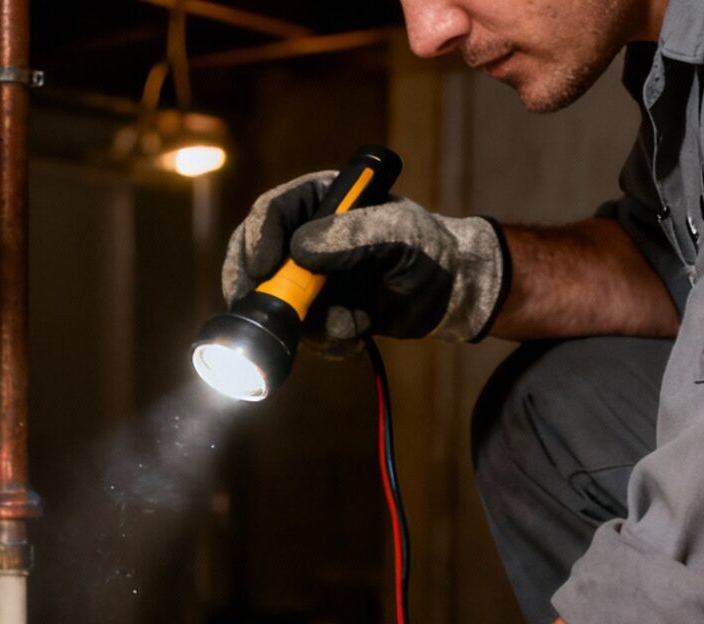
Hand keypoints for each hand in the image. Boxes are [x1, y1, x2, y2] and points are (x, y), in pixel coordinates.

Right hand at [221, 173, 509, 345]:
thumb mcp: (402, 233)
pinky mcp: (318, 312)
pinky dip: (329, 340)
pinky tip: (359, 333)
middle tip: (261, 313)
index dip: (258, 239)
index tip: (265, 268)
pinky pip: (302, 333)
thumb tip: (301, 250)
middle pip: (253, 258)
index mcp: (321, 202)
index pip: (271, 212)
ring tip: (355, 323)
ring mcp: (308, 278)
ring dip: (312, 324)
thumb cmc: (431, 250)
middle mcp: (305, 238)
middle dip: (259, 290)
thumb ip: (356, 234)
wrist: (450, 294)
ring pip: (277, 305)